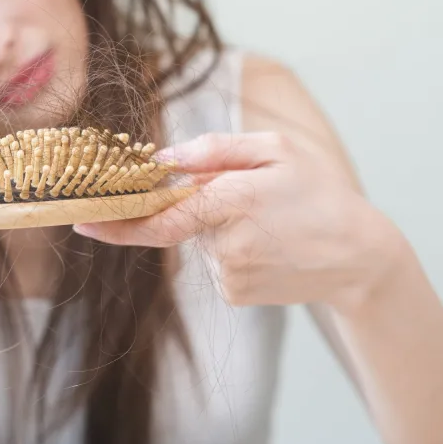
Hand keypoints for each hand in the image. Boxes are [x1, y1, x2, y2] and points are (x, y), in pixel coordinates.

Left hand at [74, 132, 408, 311]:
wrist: (361, 258)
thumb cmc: (318, 193)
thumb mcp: (276, 151)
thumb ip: (215, 149)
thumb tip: (163, 159)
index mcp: (237, 199)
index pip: (163, 217)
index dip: (119, 220)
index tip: (81, 219)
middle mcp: (227, 242)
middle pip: (180, 220)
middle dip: (194, 205)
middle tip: (247, 197)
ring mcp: (229, 274)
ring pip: (197, 240)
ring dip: (216, 226)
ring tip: (267, 222)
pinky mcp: (233, 294)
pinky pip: (212, 262)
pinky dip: (228, 247)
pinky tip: (265, 244)